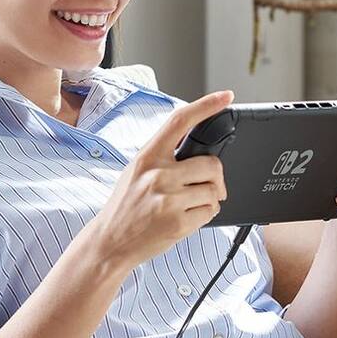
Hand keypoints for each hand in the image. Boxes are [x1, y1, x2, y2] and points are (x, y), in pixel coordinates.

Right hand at [85, 90, 235, 278]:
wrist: (110, 241)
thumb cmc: (125, 205)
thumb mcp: (136, 172)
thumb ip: (163, 159)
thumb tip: (198, 153)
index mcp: (147, 156)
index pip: (180, 121)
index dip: (206, 106)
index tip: (226, 96)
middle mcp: (157, 173)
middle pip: (211, 164)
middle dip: (215, 177)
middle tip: (206, 186)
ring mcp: (168, 198)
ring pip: (214, 190)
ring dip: (210, 199)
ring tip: (188, 205)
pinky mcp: (177, 221)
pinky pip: (210, 212)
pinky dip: (204, 216)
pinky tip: (185, 218)